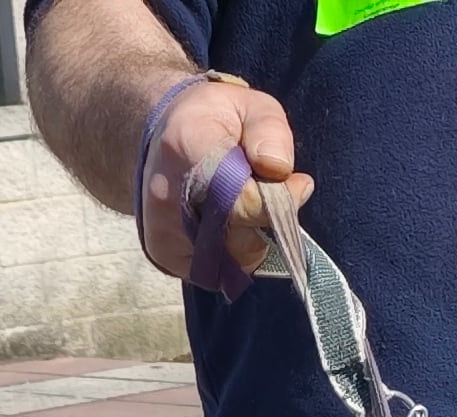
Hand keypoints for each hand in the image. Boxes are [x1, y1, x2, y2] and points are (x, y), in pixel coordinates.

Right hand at [140, 73, 307, 284]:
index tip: (299, 184)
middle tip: (272, 194)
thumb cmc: (212, 120)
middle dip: (268, 220)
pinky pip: (219, 271)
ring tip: (244, 206)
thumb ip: (271, 131)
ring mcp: (163, 231)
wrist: (157, 140)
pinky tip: (227, 223)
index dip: (280, 200)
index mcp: (187, 147)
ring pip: (233, 260)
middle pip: (240, 235)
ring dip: (253, 239)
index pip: (243, 200)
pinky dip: (234, 253)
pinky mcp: (165, 255)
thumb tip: (279, 169)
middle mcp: (166, 196)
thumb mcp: (249, 105)